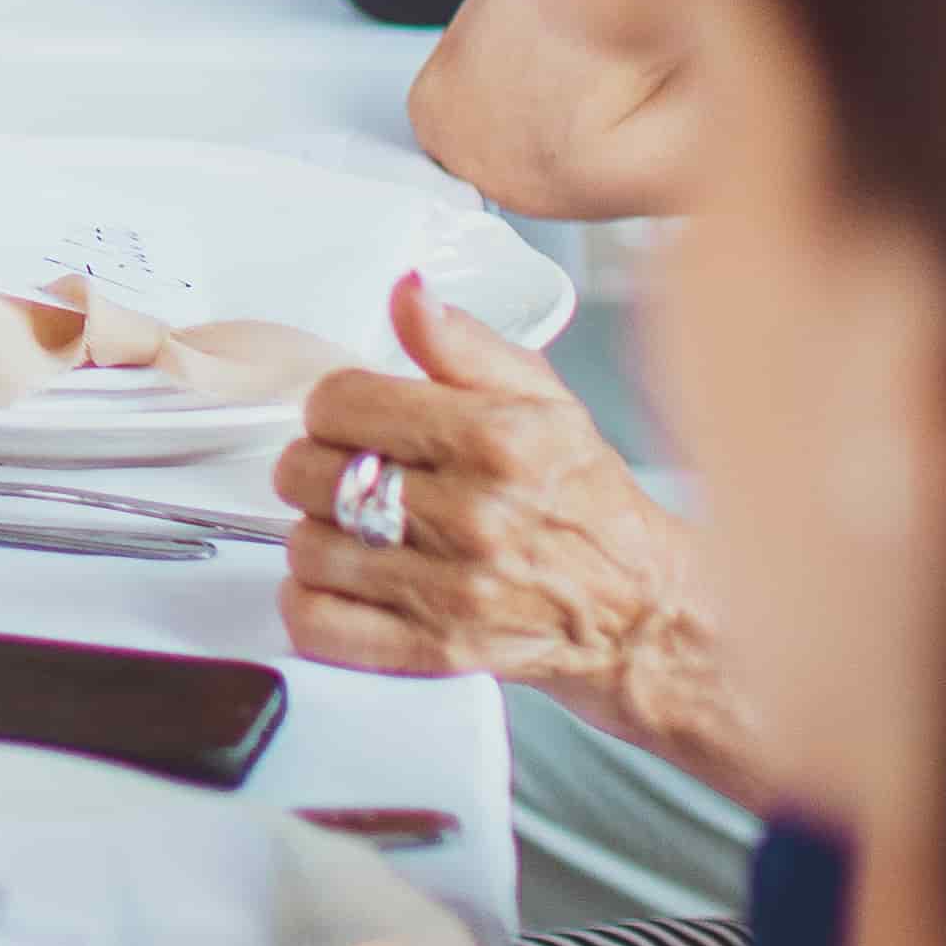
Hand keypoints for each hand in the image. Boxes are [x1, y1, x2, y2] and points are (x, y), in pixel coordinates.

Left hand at [275, 276, 752, 774]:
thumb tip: (408, 293)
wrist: (639, 607)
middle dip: (321, 465)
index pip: (339, 401)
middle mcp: (473, 516)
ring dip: (320, 535)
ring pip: (306, 545)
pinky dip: (311, 602)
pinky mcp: (434, 651)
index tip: (357, 418)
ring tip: (360, 530)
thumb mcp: (544, 399)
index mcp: (496, 439)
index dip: (337, 404)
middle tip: (355, 472)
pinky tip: (347, 582)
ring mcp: (452, 591)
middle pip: (308, 472)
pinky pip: (317, 622)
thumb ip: (464, 343)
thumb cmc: (587, 500)